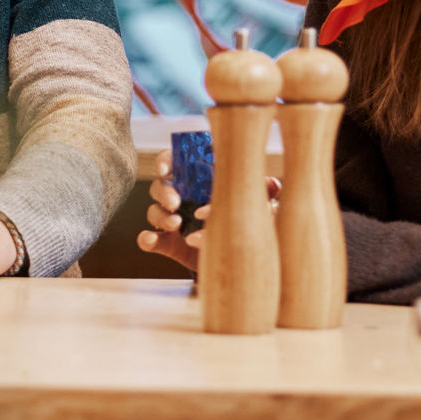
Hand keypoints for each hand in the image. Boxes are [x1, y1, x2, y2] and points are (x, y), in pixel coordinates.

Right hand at [137, 149, 280, 274]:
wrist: (236, 257)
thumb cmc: (244, 221)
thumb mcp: (253, 203)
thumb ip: (261, 191)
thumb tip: (274, 183)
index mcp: (197, 180)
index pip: (174, 162)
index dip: (165, 161)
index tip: (166, 170)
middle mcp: (180, 196)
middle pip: (161, 185)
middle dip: (164, 192)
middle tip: (175, 202)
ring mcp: (171, 219)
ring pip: (154, 211)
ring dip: (160, 215)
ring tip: (175, 224)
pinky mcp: (167, 243)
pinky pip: (149, 238)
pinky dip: (147, 239)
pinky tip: (149, 240)